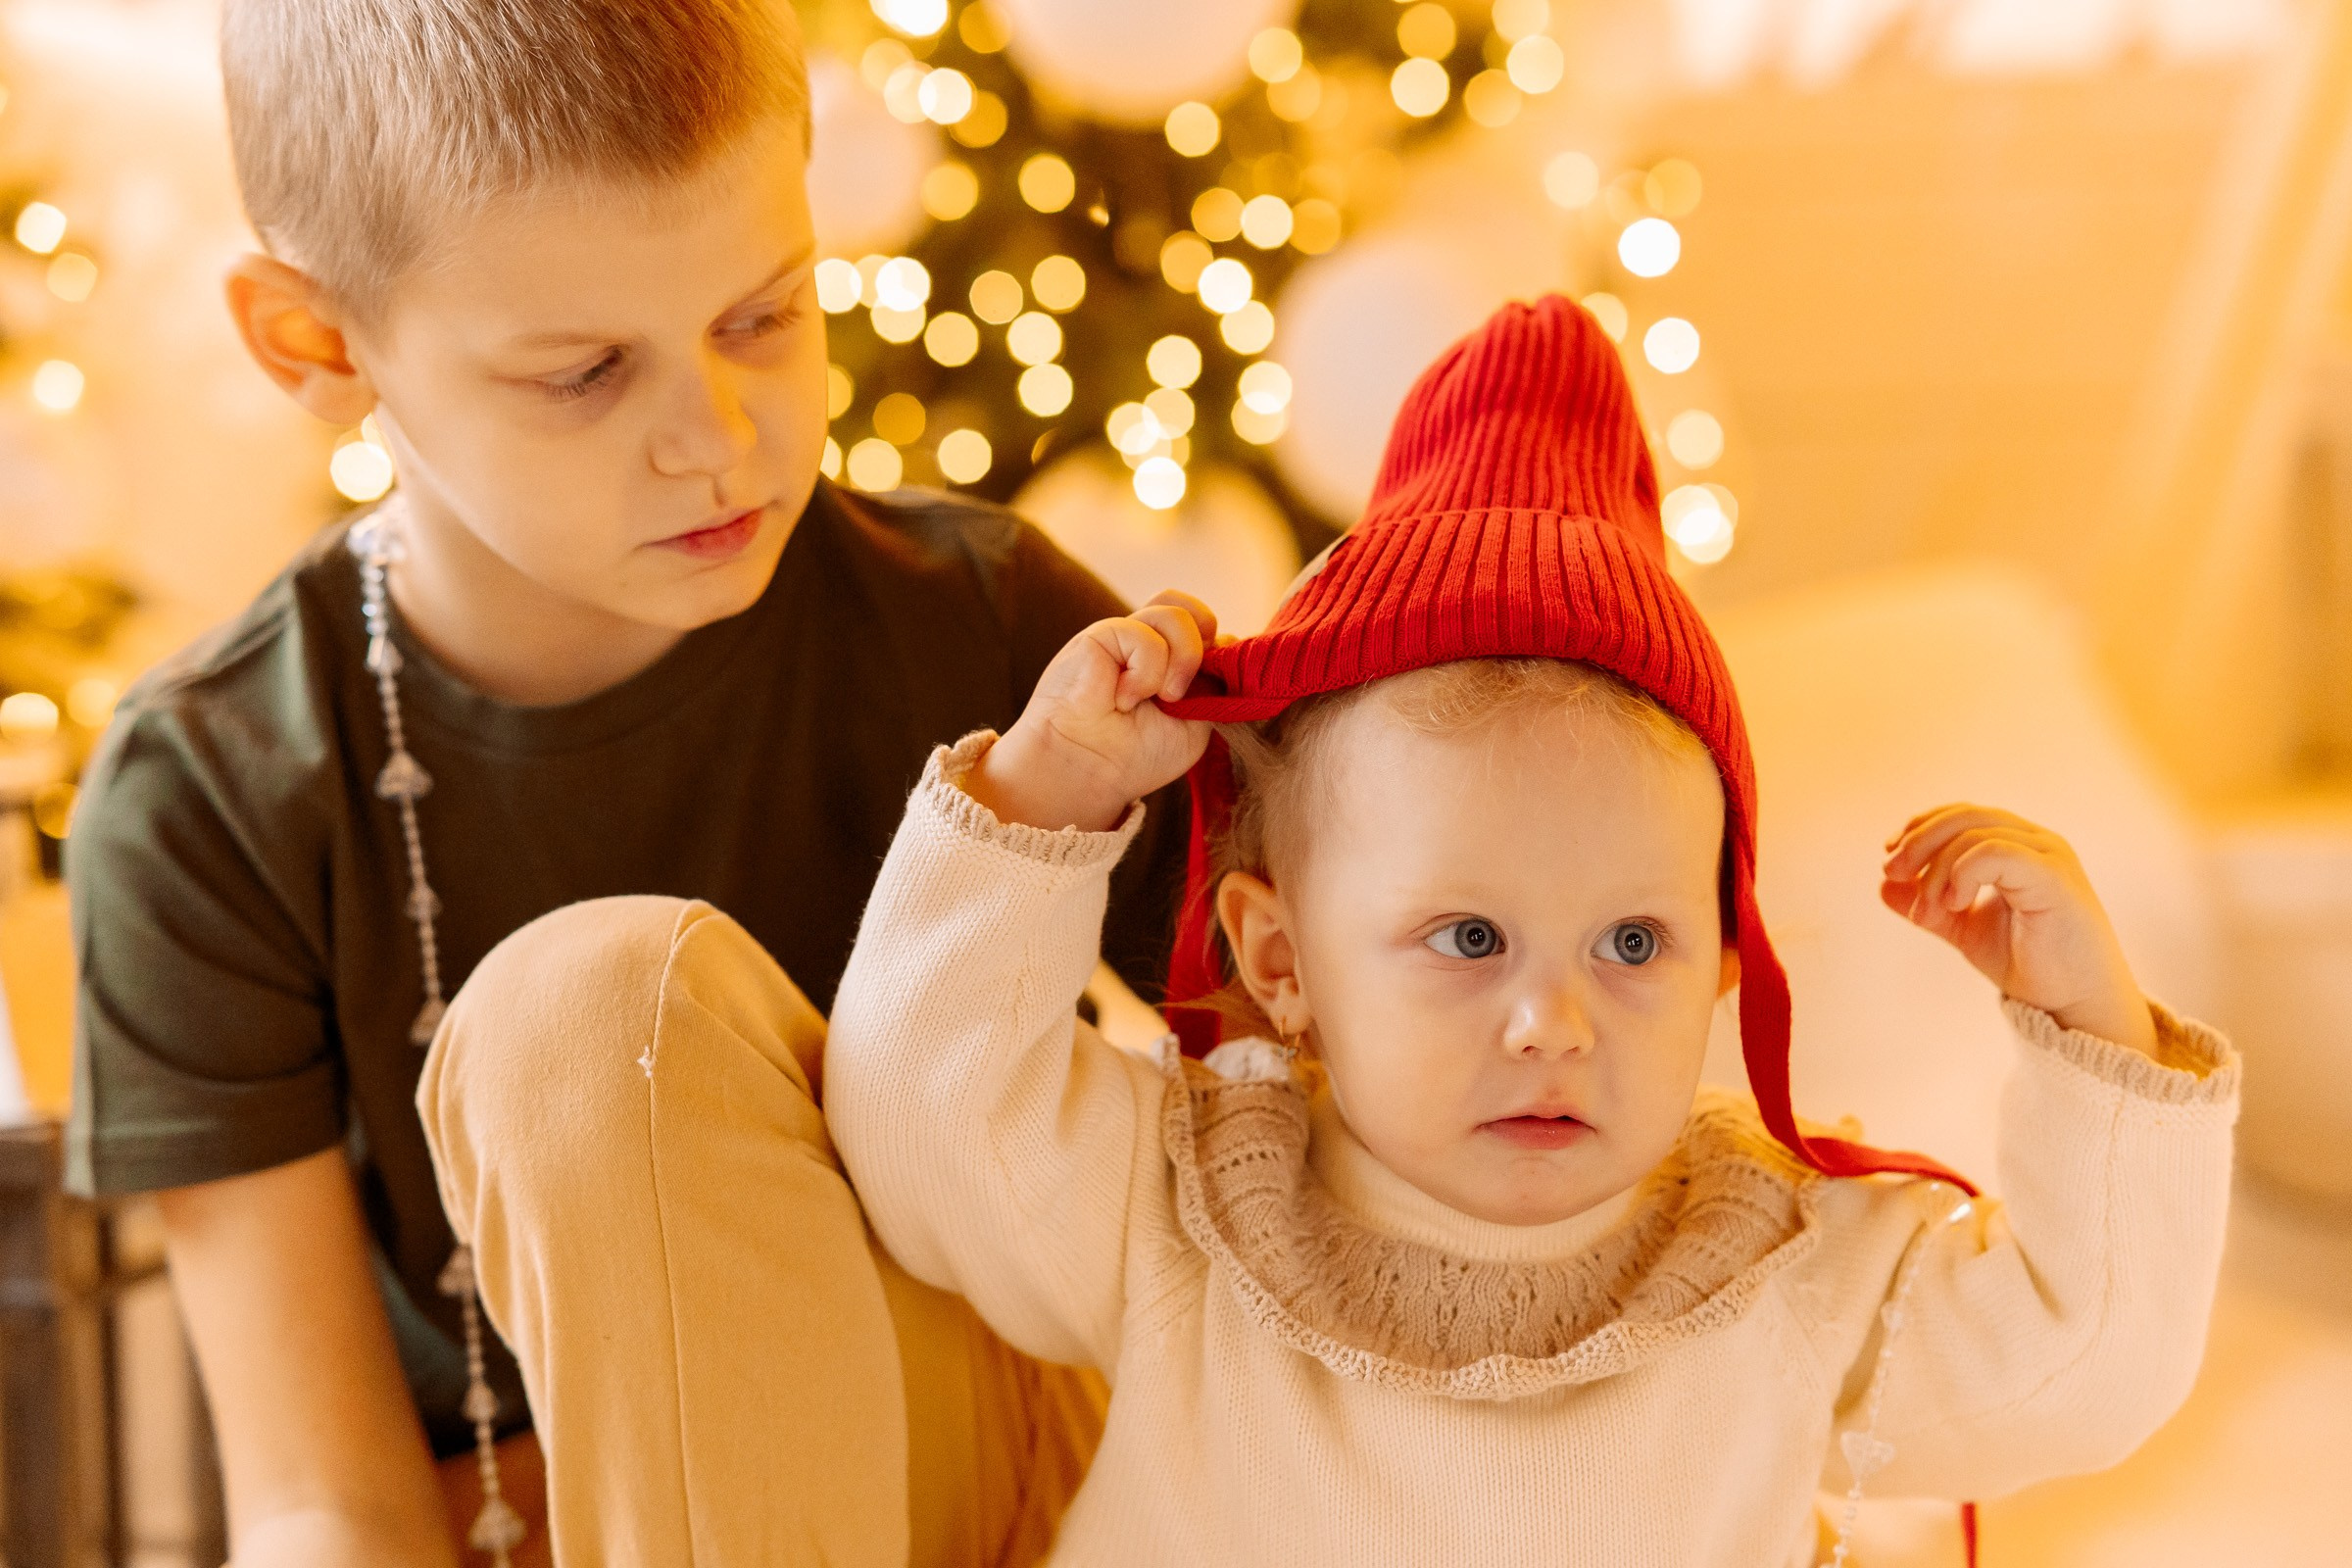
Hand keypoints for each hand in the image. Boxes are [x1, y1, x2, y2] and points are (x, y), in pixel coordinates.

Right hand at [963, 591, 1217, 831]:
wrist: (1089, 771)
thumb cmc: (1137, 756)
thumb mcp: (1197, 725)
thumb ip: (1215, 683)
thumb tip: (1229, 638)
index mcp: (1167, 661)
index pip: (1205, 626)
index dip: (1219, 650)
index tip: (1213, 686)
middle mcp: (1146, 643)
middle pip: (1193, 610)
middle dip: (1202, 649)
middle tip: (1184, 692)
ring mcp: (1124, 637)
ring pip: (1177, 615)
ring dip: (1181, 661)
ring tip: (1160, 698)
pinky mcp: (1102, 635)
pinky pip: (1145, 635)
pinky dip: (1146, 673)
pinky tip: (1124, 699)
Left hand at [1881, 805, 2158, 1056]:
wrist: (2075, 1002)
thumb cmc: (2030, 962)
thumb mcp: (1965, 929)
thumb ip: (1928, 905)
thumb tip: (1884, 886)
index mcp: (2018, 845)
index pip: (1961, 814)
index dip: (1920, 829)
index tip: (1890, 863)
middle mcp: (2036, 841)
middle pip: (1963, 817)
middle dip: (1918, 843)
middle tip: (1892, 874)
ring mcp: (2048, 856)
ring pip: (1974, 835)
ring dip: (1935, 872)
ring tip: (1927, 914)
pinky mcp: (2055, 878)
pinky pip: (1997, 853)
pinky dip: (1963, 873)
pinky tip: (1953, 904)